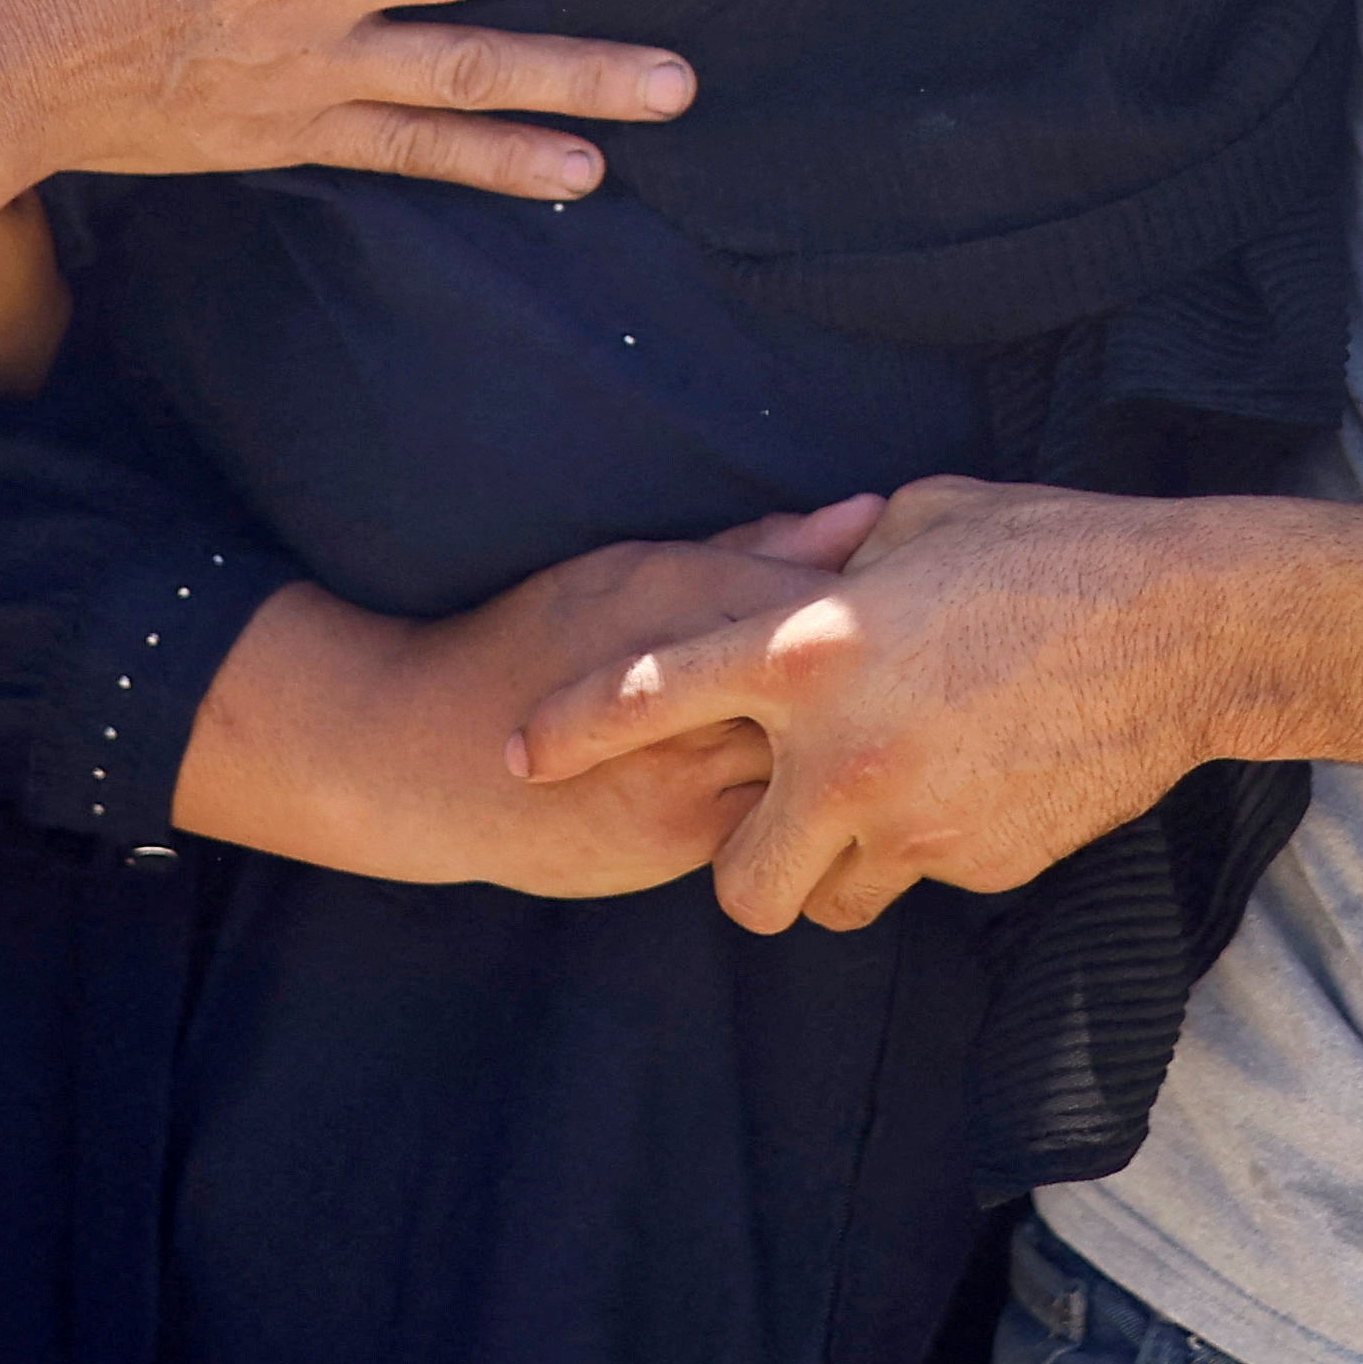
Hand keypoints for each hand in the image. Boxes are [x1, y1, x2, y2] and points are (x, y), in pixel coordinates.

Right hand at [183, 500, 884, 893]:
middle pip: (837, 696)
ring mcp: (689, 787)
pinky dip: (812, 799)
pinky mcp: (684, 848)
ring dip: (858, 748)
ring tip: (903, 721)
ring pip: (818, 771)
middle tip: (937, 665)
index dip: (894, 599)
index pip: (825, 606)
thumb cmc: (533, 639)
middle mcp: (690, 706)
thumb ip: (755, 551)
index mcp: (680, 614)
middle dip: (894, 683)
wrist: (425, 760)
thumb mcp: (633, 568)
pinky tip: (834, 776)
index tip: (931, 593)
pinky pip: (782, 823)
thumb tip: (866, 514)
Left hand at [508, 472, 1248, 932]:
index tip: (521, 753)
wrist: (1186, 630)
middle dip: (741, 869)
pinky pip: (922, 880)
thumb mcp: (924, 518)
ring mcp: (911, 822)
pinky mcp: (980, 862)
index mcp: (809, 646)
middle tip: (773, 827)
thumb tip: (800, 565)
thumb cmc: (1053, 548)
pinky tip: (981, 781)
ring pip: (826, 902)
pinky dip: (931, 847)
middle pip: (734, 883)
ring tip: (882, 806)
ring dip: (835, 870)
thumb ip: (836, 556)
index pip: (648, 694)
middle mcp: (839, 753)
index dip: (573, 728)